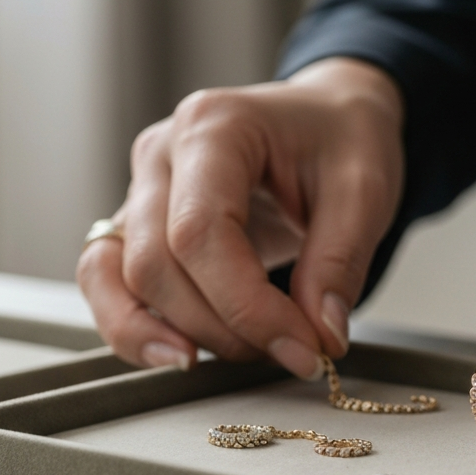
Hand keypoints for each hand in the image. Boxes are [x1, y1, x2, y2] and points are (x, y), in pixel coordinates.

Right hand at [78, 58, 403, 376]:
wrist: (331, 116)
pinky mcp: (141, 225)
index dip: (248, 306)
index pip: (200, 234)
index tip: (305, 348)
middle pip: (156, 264)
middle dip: (225, 328)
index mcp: (214, 127)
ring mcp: (142, 188)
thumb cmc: (343, 137)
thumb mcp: (366, 189)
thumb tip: (320, 336)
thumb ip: (341, 263)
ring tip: (246, 357)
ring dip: (176, 333)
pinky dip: (135, 326)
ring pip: (117, 279)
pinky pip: (110, 282)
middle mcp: (162, 154)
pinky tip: (185, 355)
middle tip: (295, 353)